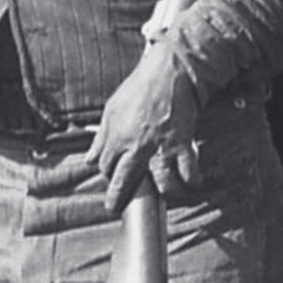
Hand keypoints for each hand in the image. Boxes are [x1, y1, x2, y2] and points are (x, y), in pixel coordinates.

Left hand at [93, 44, 201, 212]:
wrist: (169, 74)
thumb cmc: (139, 88)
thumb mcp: (111, 109)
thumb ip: (101, 137)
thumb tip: (90, 157)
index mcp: (117, 136)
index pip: (106, 165)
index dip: (107, 173)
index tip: (111, 176)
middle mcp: (137, 146)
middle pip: (125, 180)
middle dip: (118, 197)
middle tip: (115, 208)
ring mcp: (161, 147)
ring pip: (161, 182)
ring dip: (163, 191)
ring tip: (164, 194)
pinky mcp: (182, 144)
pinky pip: (188, 170)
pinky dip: (191, 179)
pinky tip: (191, 182)